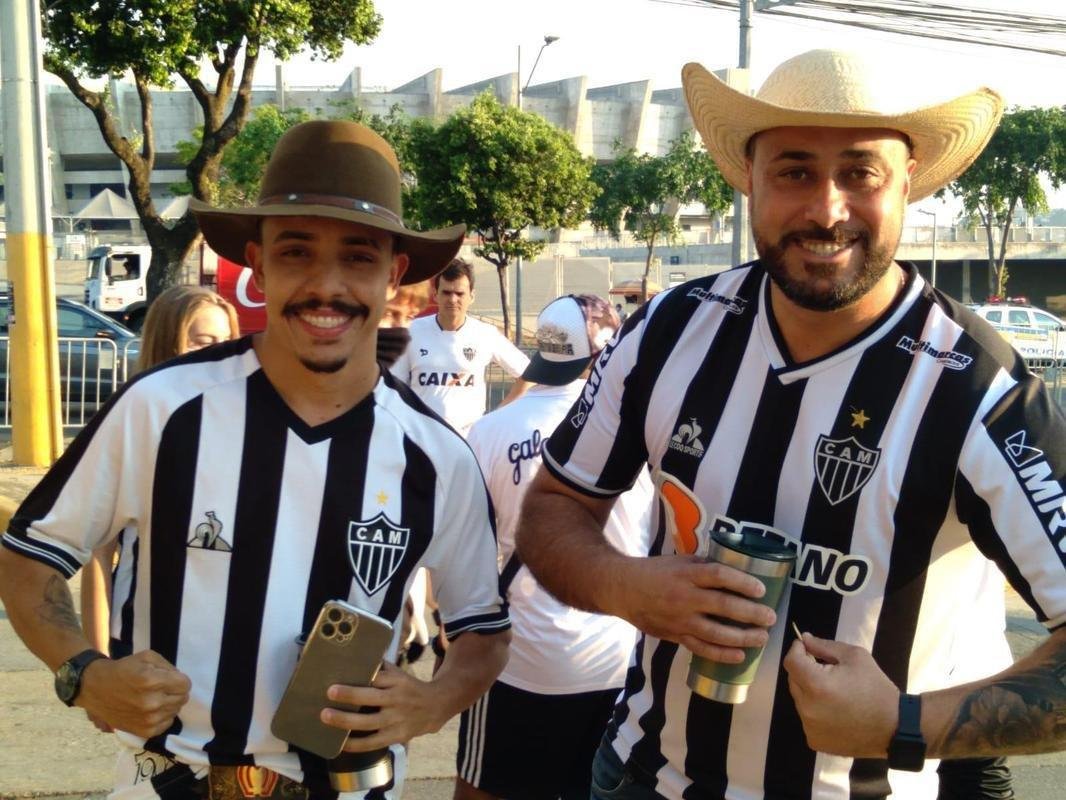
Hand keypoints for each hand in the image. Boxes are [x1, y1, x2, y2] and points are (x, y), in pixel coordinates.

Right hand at [77, 650, 190, 737]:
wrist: (96, 688)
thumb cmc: (124, 669)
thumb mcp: (147, 657)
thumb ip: (168, 667)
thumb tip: (180, 680)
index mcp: (151, 681)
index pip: (185, 685)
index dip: (180, 680)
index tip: (171, 679)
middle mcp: (151, 703)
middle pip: (183, 698)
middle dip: (176, 691)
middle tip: (162, 688)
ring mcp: (148, 719)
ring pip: (176, 711)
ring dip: (169, 703)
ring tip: (155, 697)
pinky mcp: (144, 731)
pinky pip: (167, 723)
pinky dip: (163, 716)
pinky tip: (151, 709)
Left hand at [321, 662, 447, 751]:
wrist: (436, 706)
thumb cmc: (409, 687)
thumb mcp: (399, 673)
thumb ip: (380, 667)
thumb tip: (355, 656)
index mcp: (397, 681)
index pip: (378, 677)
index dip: (361, 676)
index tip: (342, 674)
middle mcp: (397, 699)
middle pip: (372, 698)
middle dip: (350, 695)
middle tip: (329, 692)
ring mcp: (397, 720)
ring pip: (369, 723)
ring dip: (346, 721)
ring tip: (326, 717)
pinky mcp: (397, 736)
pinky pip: (374, 743)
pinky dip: (357, 745)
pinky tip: (341, 744)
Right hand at [618, 555, 775, 663]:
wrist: (623, 589)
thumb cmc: (656, 572)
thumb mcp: (679, 561)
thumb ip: (704, 566)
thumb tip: (735, 570)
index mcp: (686, 574)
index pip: (719, 576)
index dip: (742, 582)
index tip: (761, 589)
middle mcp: (684, 597)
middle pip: (723, 606)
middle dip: (751, 613)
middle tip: (770, 617)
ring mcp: (680, 619)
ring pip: (716, 632)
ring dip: (742, 637)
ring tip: (762, 638)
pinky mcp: (675, 636)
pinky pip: (701, 648)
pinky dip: (721, 654)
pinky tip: (739, 656)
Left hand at [783, 633, 897, 756]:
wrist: (895, 727)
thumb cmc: (876, 688)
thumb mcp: (854, 657)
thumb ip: (824, 646)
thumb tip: (804, 639)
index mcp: (816, 685)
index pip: (791, 661)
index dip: (797, 651)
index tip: (807, 648)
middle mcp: (807, 708)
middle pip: (794, 680)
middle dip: (805, 671)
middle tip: (827, 670)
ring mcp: (809, 727)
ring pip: (800, 700)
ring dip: (810, 692)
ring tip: (835, 693)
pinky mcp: (814, 741)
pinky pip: (807, 718)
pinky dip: (816, 711)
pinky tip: (836, 711)